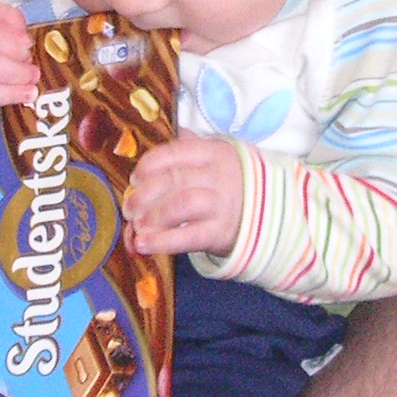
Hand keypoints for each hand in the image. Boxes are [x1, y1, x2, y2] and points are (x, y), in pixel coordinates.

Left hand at [125, 135, 243, 256]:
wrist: (266, 214)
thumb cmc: (226, 186)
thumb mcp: (211, 162)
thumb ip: (183, 156)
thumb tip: (147, 162)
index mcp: (212, 152)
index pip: (174, 152)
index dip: (148, 165)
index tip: (135, 179)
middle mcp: (219, 175)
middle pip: (173, 179)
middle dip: (144, 195)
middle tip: (129, 209)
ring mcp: (222, 204)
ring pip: (181, 204)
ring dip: (152, 216)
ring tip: (137, 227)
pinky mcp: (221, 232)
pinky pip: (188, 237)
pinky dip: (162, 241)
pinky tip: (144, 245)